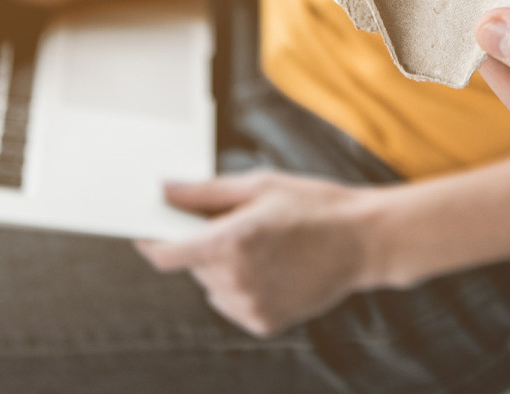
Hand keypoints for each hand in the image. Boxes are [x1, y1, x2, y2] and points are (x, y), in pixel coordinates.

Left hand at [136, 173, 383, 335]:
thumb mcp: (259, 186)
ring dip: (222, 267)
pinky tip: (272, 269)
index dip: (150, 241)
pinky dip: (241, 288)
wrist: (364, 241)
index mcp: (231, 241)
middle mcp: (235, 280)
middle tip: (235, 225)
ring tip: (262, 247)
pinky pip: (233, 304)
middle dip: (202, 245)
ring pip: (211, 286)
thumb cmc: (314, 205)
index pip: (165, 254)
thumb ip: (204, 193)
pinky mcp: (264, 323)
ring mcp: (250, 306)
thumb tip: (163, 190)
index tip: (145, 229)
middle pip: (191, 265)